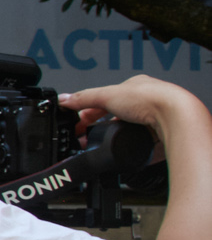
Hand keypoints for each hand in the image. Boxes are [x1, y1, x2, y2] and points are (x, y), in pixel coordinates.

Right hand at [63, 76, 196, 154]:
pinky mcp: (160, 137)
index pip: (107, 99)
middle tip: (84, 136)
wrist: (176, 118)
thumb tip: (64, 99)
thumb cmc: (152, 99)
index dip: (90, 110)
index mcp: (135, 87)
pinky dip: (129, 150)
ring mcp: (154, 121)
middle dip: (99, 126)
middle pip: (116, 116)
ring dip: (113, 138)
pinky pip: (141, 146)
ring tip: (99, 145)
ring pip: (128, 131)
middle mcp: (147, 102)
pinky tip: (121, 152)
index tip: (78, 121)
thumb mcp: (108, 95)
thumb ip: (84, 98)